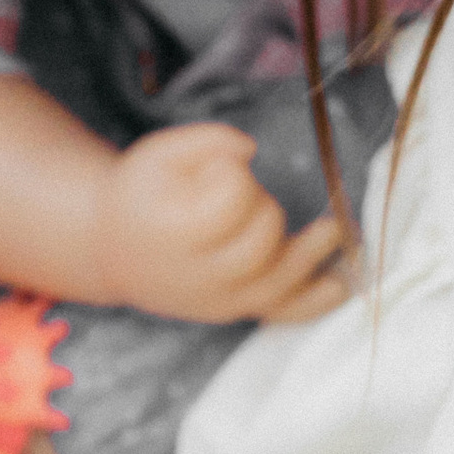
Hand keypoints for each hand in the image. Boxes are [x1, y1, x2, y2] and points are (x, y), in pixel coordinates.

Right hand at [91, 122, 355, 322]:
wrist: (112, 251)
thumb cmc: (142, 194)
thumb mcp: (160, 152)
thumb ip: (207, 140)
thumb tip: (250, 151)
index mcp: (173, 230)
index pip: (228, 201)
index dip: (233, 177)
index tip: (222, 167)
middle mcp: (197, 273)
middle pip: (259, 240)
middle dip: (263, 207)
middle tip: (243, 194)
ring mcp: (219, 299)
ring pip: (278, 281)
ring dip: (312, 252)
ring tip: (338, 229)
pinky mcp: (236, 310)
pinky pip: (282, 312)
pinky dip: (316, 300)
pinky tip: (342, 284)